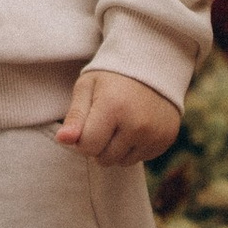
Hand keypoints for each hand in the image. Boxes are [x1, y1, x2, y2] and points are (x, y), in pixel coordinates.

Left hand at [57, 69, 179, 166]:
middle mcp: (137, 125)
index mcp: (113, 108)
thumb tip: (62, 140)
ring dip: (116, 149)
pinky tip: (136, 127)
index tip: (87, 123)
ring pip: (122, 162)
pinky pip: (140, 158)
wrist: (153, 65)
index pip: (87, 147)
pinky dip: (134, 148)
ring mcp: (154, 134)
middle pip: (104, 159)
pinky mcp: (166, 139)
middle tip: (105, 121)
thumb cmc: (112, 77)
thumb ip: (74, 116)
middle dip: (99, 145)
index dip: (81, 138)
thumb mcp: (87, 87)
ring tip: (121, 123)